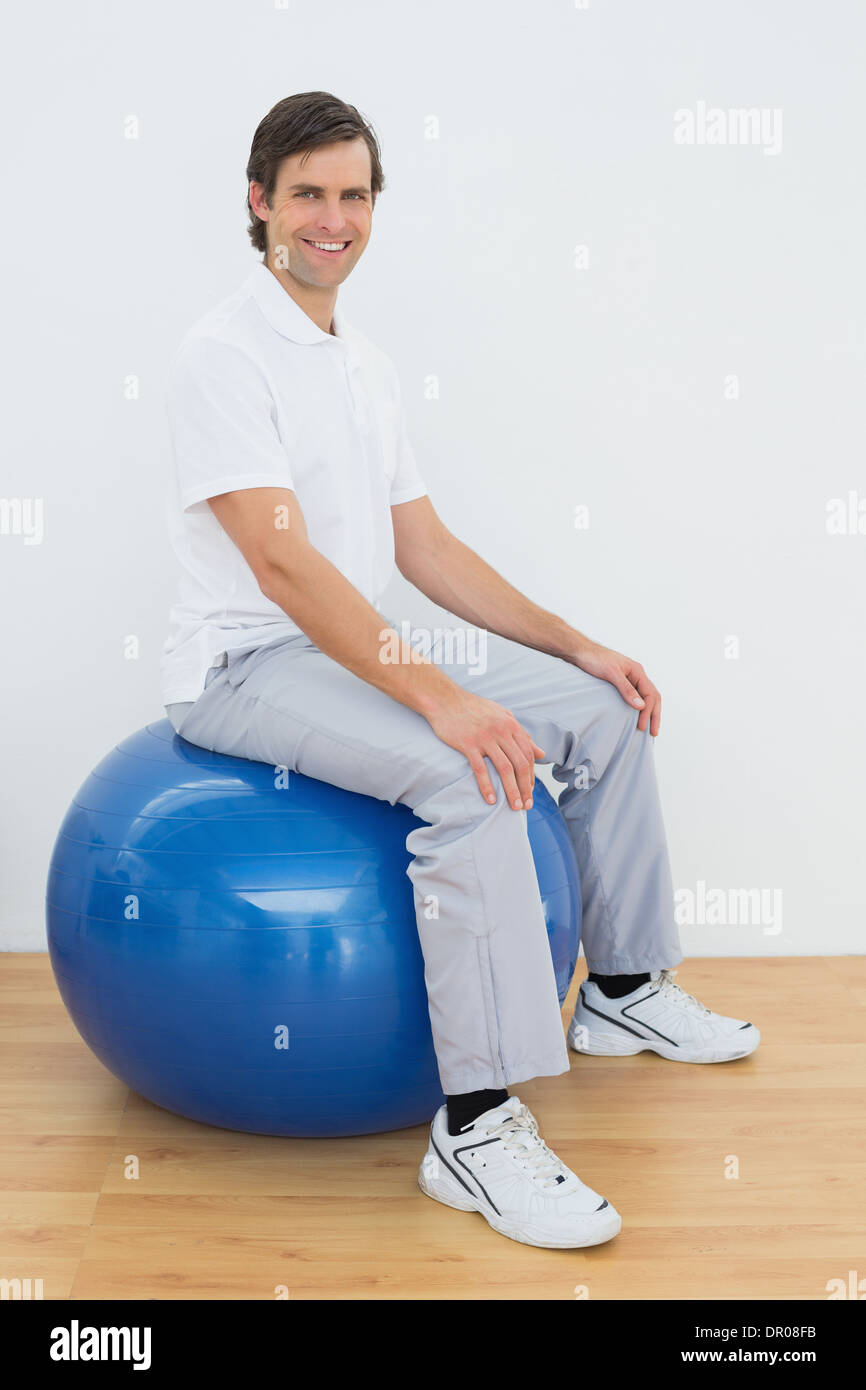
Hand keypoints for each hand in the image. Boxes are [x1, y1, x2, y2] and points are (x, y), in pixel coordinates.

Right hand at [423, 688, 544, 809]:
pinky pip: (480, 769)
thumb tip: (541, 753)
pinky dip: (487, 786)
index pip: (528, 754)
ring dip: (512, 790)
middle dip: (525, 787)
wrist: (444, 699)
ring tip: (514, 807)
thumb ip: (522, 735)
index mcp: (511, 724)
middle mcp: (501, 731)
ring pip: (504, 769)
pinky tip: (491, 800)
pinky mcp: (467, 744)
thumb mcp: (503, 716)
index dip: (531, 775)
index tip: (529, 791)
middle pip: (520, 764)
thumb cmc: (474, 708)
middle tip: (526, 805)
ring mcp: (485, 738)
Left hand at [572, 639, 661, 735]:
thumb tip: (641, 706)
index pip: (650, 695)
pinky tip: (636, 716)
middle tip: (653, 733)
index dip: (648, 712)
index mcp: (637, 671)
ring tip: (649, 728)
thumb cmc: (595, 659)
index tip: (641, 726)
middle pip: (653, 697)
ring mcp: (630, 678)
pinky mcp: (622, 682)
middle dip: (654, 715)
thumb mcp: (611, 674)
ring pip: (646, 697)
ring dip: (650, 712)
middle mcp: (637, 675)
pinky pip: (636, 696)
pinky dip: (640, 707)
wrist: (580, 652)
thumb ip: (627, 689)